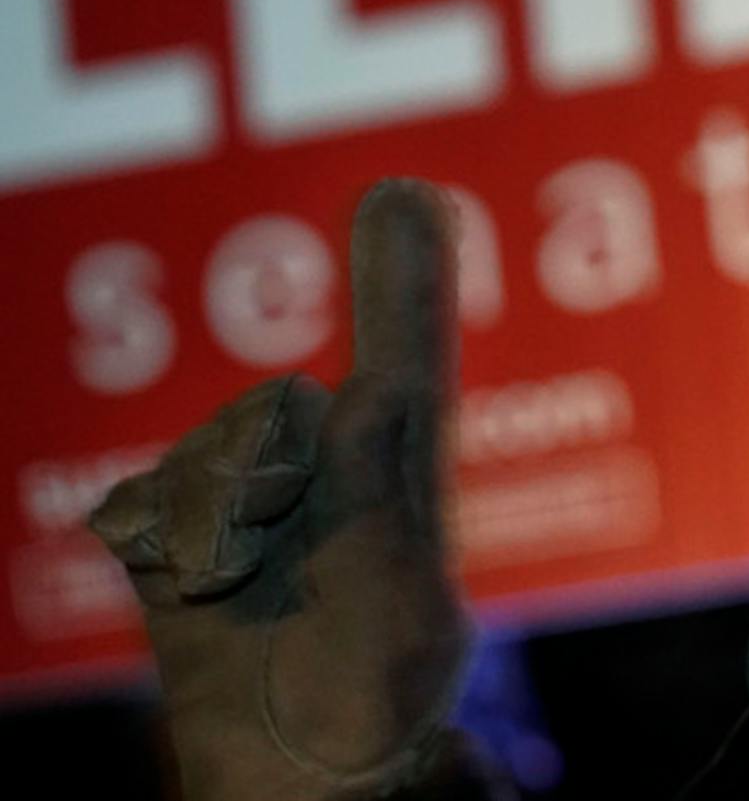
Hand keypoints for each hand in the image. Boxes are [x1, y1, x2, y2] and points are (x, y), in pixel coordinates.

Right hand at [90, 179, 471, 799]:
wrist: (295, 773)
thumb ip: (378, 488)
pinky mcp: (167, 525)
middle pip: (284, 407)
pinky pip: (154, 499)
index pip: (405, 362)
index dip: (401, 280)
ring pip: (218, 448)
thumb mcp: (398, 597)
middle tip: (278, 548)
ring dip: (229, 524)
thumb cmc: (370, 697)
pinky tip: (208, 598)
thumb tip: (373, 383)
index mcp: (398, 475)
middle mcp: (323, 466)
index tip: (405, 192)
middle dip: (274, 472)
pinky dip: (178, 549)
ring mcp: (240, 492)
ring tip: (250, 595)